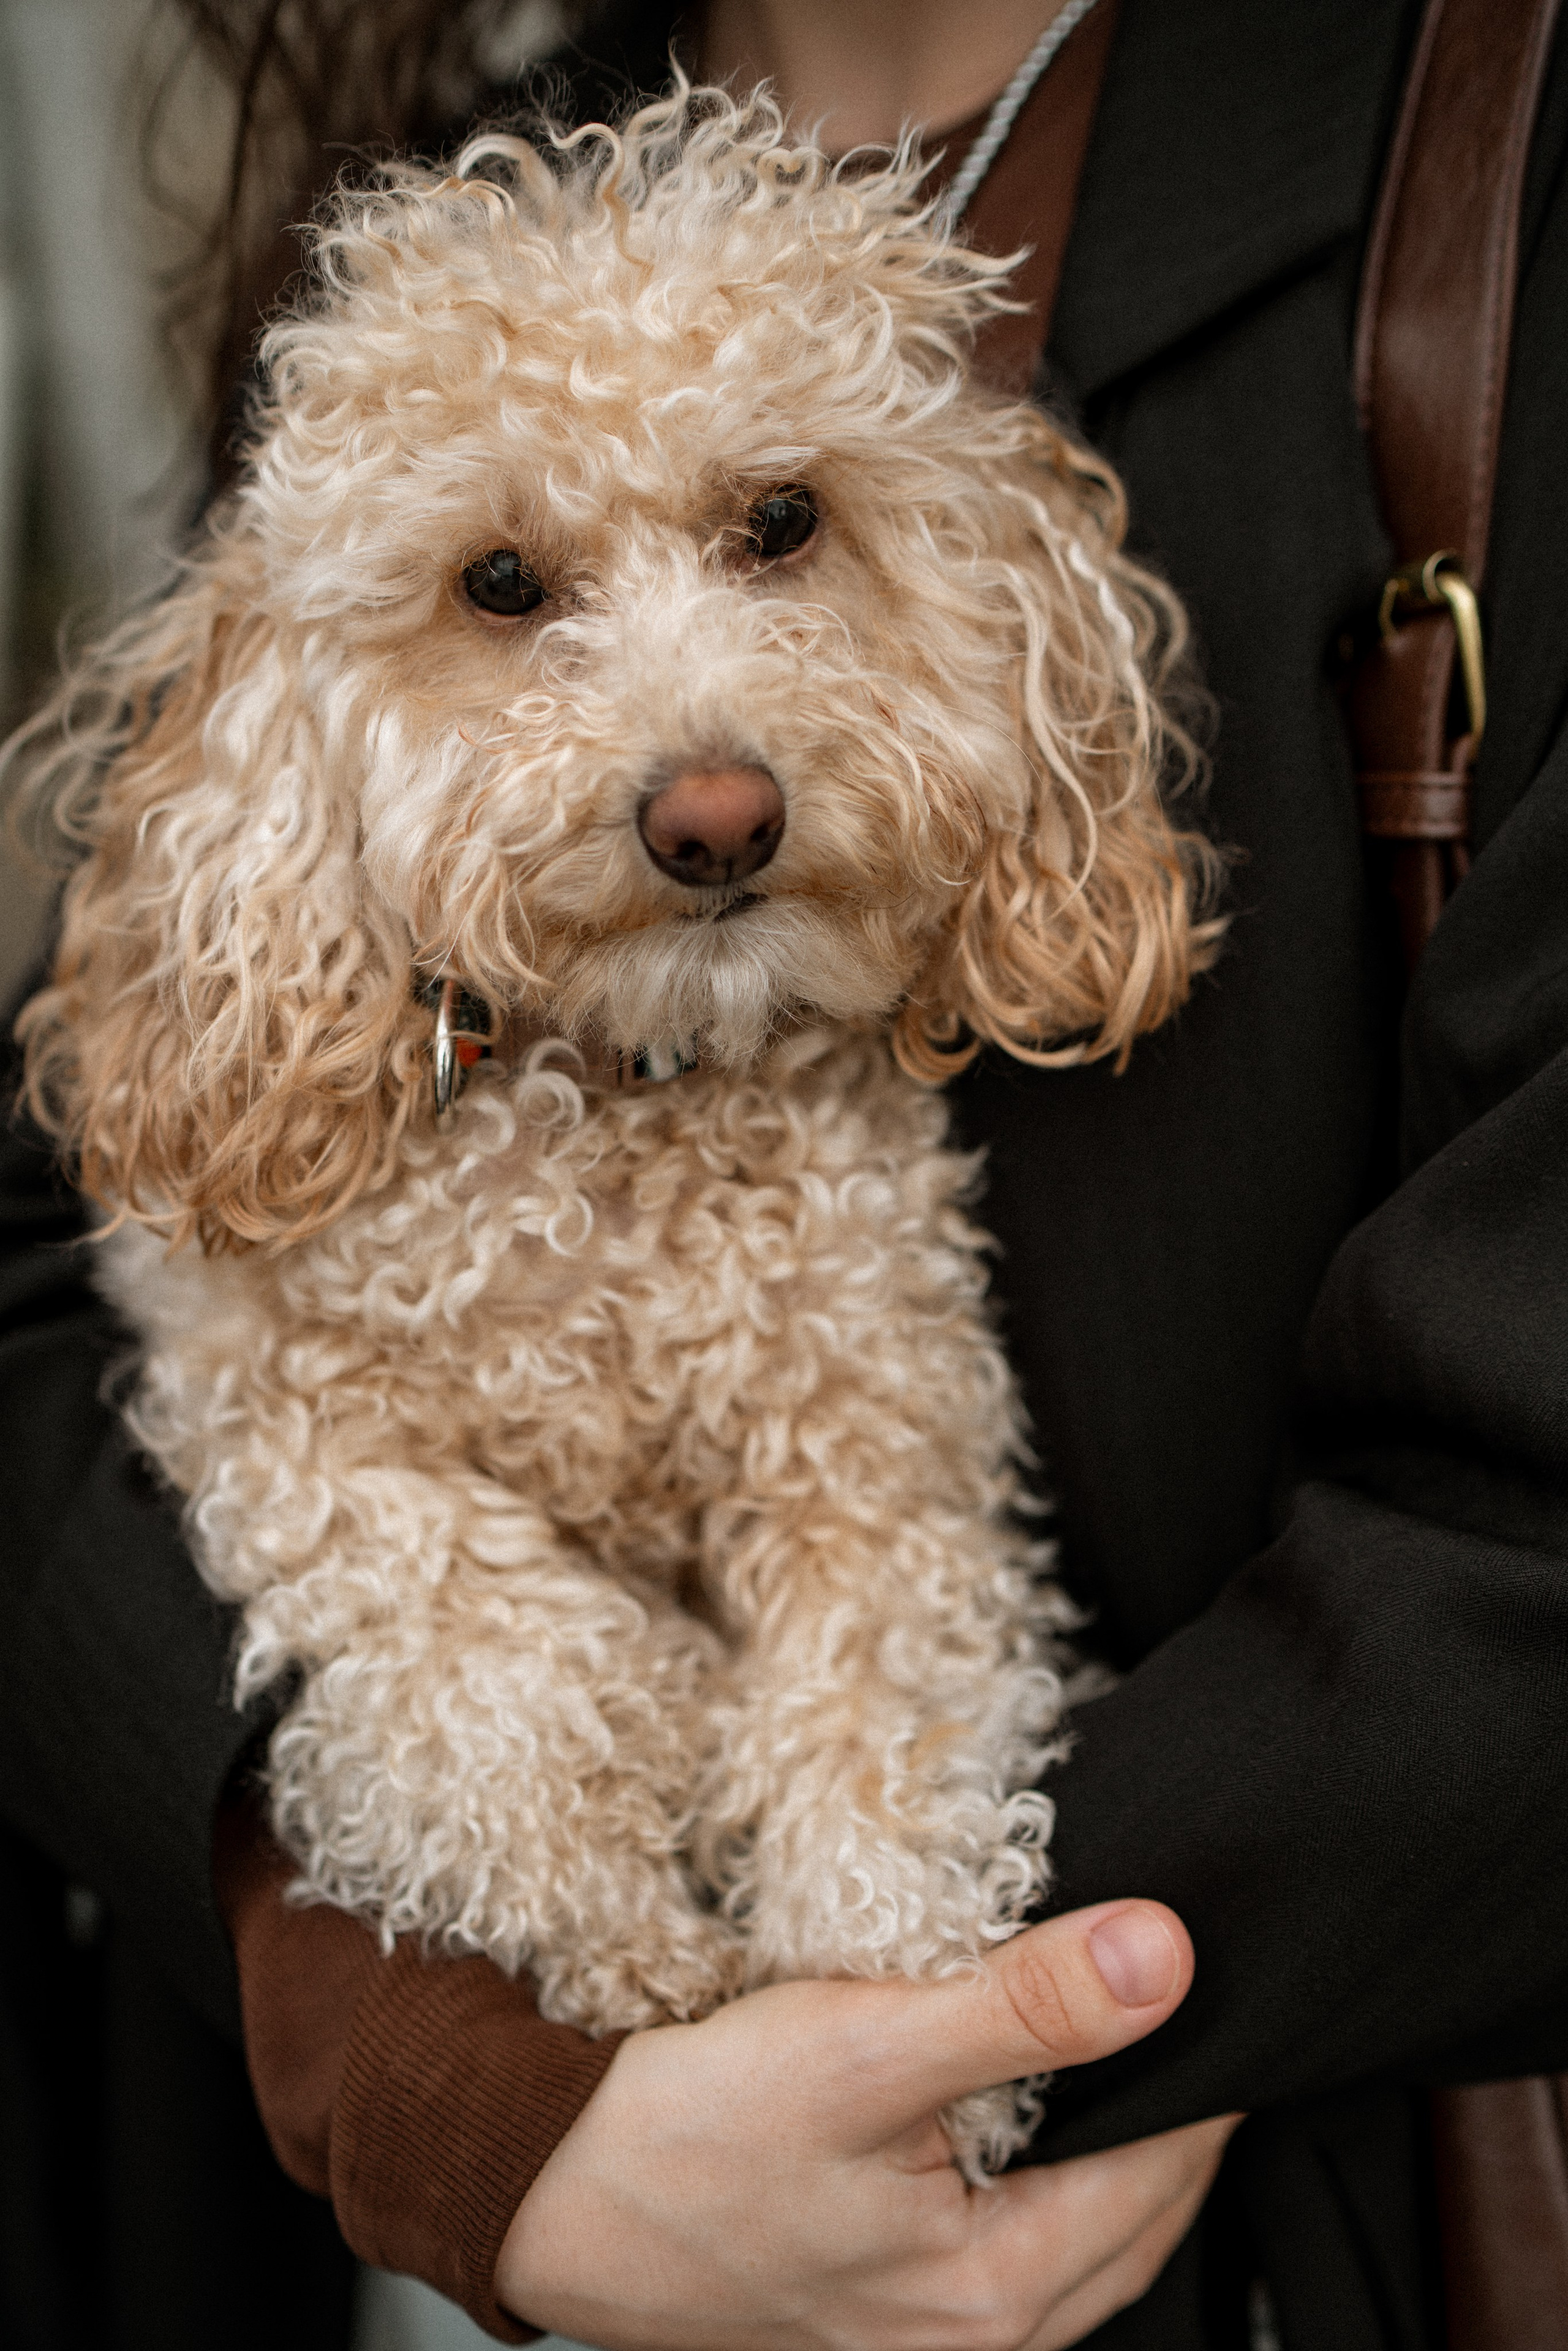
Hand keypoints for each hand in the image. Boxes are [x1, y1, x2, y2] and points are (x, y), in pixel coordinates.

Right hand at [497, 1900, 1239, 2350]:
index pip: (1166, 2174)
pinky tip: (1009, 2113)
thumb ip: (1024, 2005)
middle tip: (1188, 2016)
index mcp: (991, 2294)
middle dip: (1172, 2120)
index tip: (1228, 1994)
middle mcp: (967, 2336)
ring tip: (1118, 2052)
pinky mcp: (871, 2300)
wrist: (541, 2186)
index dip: (1206, 2076)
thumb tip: (1162, 1959)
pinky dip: (1033, 2175)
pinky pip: (1000, 2243)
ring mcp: (918, 2329)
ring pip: (1070, 2235)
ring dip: (1105, 2151)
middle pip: (1131, 2218)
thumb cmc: (684, 2136)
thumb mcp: (868, 2044)